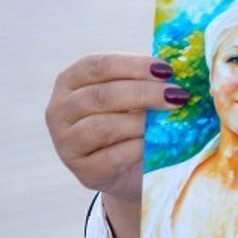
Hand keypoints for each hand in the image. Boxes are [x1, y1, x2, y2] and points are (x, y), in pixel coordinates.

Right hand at [45, 53, 187, 203]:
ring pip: (104, 126)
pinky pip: (114, 156)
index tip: (166, 70)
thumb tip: (174, 70)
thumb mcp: (132, 94)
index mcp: (70, 80)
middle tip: (177, 95)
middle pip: (102, 95)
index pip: (97, 66)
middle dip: (144, 93)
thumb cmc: (132, 119)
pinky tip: (160, 143)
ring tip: (172, 119)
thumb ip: (146, 79)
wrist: (128, 168)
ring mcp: (66, 142)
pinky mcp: (84, 170)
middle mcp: (60, 110)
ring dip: (143, 121)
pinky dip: (141, 147)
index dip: (133, 66)